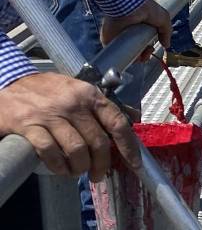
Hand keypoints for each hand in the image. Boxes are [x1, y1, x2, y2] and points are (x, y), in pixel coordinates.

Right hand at [0, 72, 141, 179]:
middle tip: (98, 175)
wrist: (10, 82)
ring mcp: (51, 115)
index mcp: (90, 95)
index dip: (129, 146)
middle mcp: (74, 104)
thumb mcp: (78, 90)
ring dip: (80, 167)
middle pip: (98, 142)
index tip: (134, 163)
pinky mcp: (30, 126)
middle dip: (101, 164)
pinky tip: (60, 168)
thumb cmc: (48, 89)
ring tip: (77, 171)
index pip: (117, 123)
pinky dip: (58, 166)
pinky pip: (50, 152)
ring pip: (77, 150)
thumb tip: (125, 127)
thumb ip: (98, 107)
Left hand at [101, 0, 170, 61]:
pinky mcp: (109, 39)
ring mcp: (119, 36)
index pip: (144, 42)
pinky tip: (130, 55)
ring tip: (140, 55)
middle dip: (143, 55)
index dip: (148, 49)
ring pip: (126, 53)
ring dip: (135, 58)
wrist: (130, 6)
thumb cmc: (146, 8)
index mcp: (140, 27)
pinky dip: (122, 56)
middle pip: (136, 50)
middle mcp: (129, 32)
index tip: (151, 48)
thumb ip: (166, 32)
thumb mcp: (164, 18)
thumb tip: (166, 45)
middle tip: (147, 52)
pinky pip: (115, 52)